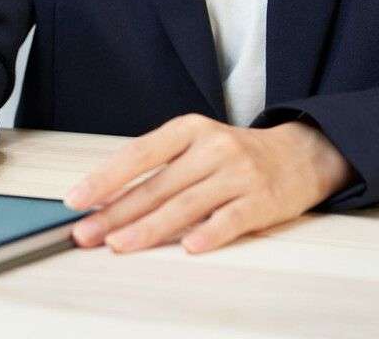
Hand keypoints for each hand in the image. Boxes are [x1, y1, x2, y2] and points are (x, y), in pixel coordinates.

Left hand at [65, 116, 353, 253]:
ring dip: (149, 228)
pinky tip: (189, 248)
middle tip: (86, 233)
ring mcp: (238, 174)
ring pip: (185, 205)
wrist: (301, 153)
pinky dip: (209, 234)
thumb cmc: (235, 154)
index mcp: (189, 130)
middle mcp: (212, 148)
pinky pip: (230, 220)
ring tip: (119, 245)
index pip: (138, 154)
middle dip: (116, 213)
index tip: (77, 200)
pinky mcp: (261, 201)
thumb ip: (158, 169)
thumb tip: (107, 200)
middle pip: (156, 186)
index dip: (105, 178)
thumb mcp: (196, 145)